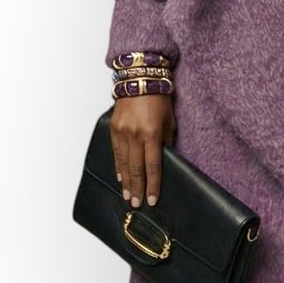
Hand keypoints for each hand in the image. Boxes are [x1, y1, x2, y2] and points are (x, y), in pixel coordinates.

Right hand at [111, 92, 174, 206]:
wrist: (140, 78)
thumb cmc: (159, 98)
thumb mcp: (170, 120)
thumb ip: (167, 142)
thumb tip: (165, 161)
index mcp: (152, 133)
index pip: (153, 166)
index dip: (153, 185)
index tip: (152, 200)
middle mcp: (135, 134)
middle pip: (136, 168)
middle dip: (137, 188)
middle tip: (136, 204)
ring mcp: (122, 131)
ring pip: (124, 163)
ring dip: (126, 181)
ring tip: (127, 196)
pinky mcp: (113, 128)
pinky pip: (115, 152)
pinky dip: (118, 166)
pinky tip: (120, 177)